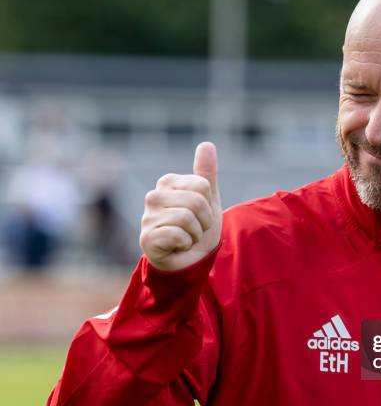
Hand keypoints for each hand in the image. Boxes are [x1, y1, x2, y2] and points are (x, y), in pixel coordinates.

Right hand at [139, 142, 221, 270]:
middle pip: (197, 201)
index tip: (201, 215)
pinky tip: (177, 247)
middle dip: (204, 221)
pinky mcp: (146, 238)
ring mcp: (147, 217)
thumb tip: (206, 144)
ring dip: (195, 234)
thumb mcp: (208, 200)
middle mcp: (153, 196)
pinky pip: (178, 234)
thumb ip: (206, 174)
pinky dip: (185, 244)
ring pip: (187, 218)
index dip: (209, 205)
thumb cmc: (197, 229)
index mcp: (167, 183)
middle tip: (195, 229)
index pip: (203, 185)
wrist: (190, 262)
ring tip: (186, 238)